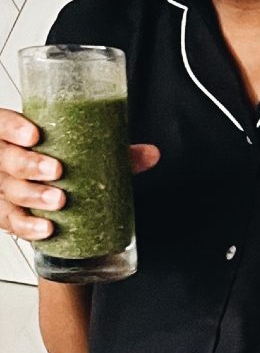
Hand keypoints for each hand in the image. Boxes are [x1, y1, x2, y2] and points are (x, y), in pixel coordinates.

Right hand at [0, 110, 157, 240]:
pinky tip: (46, 229)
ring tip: (58, 200)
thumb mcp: (85, 151)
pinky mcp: (7, 212)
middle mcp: (3, 158)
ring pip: (7, 191)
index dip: (12, 128)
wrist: (48, 186)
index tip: (34, 135)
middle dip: (29, 165)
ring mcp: (2, 186)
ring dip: (32, 196)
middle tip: (57, 171)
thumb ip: (116, 152)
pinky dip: (27, 226)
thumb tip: (152, 154)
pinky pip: (9, 220)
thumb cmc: (62, 160)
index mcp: (16, 135)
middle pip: (4, 159)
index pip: (1, 123)